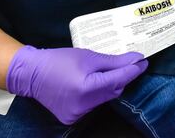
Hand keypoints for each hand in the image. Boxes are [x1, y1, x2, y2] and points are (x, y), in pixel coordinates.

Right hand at [6, 46, 147, 124]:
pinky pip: (92, 105)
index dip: (133, 70)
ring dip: (108, 86)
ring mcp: (77, 114)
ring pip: (104, 99)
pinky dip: (96, 95)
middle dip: (121, 77)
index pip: (119, 80)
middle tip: (127, 63)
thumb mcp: (88, 56)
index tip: (143, 62)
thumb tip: (135, 60)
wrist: (31, 73)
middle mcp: (83, 105)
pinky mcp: (72, 117)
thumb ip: (113, 61)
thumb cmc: (58, 60)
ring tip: (105, 72)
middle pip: (113, 91)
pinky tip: (91, 84)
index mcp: (87, 88)